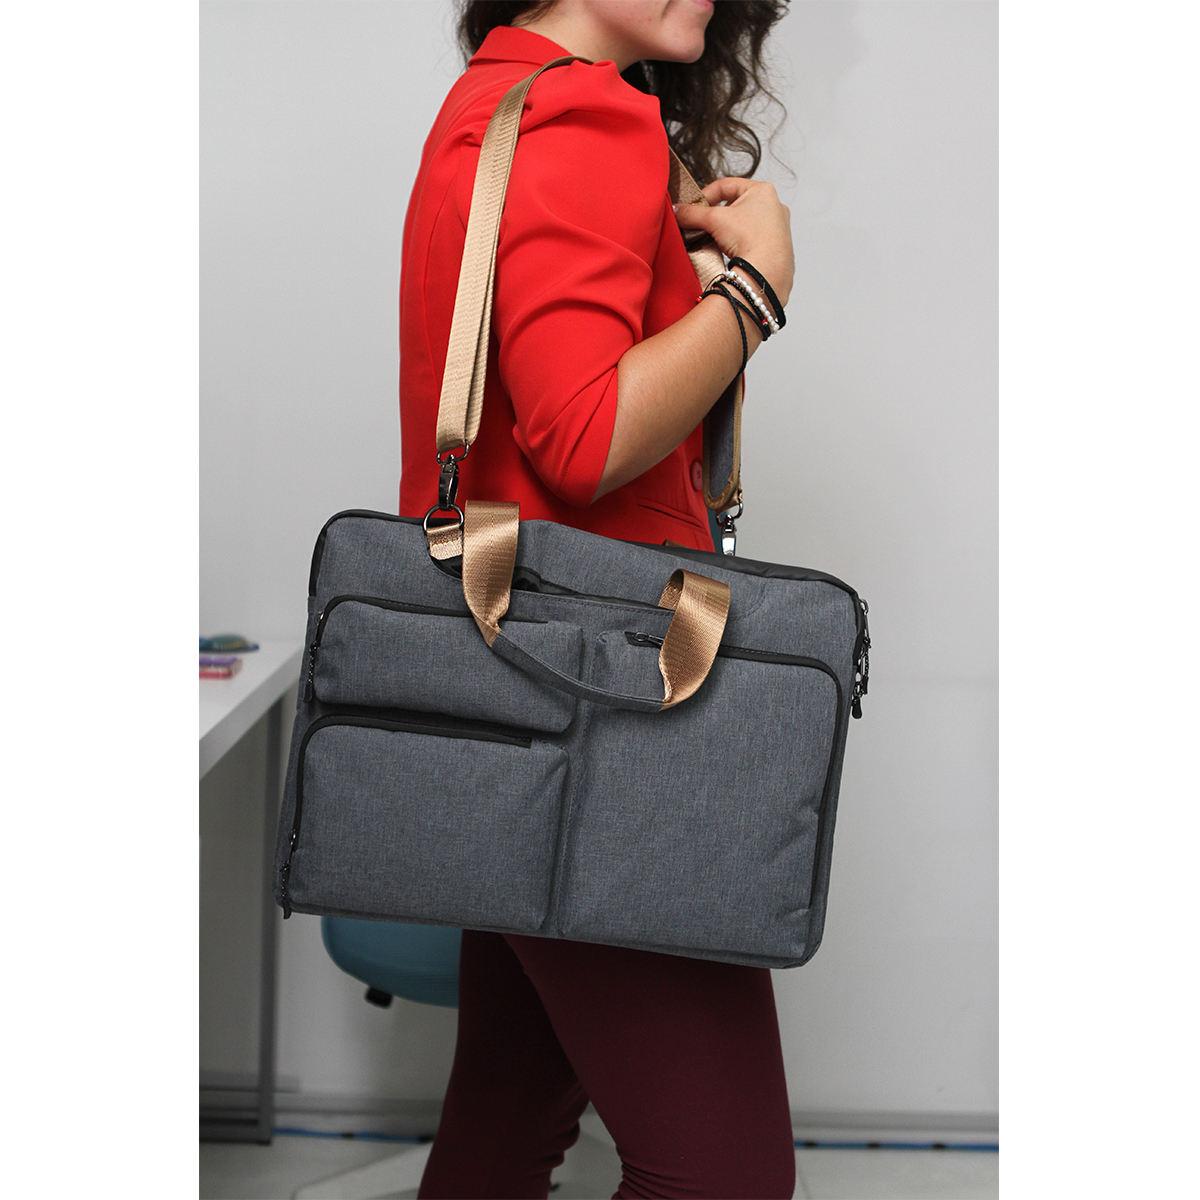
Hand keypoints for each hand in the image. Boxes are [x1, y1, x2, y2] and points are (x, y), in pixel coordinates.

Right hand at [673, 177, 793, 309]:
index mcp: (762, 190)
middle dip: (716, 214)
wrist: (767, 272)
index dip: (705, 194)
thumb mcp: (713, 220)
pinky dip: (739, 242)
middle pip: (734, 204)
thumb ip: (692, 213)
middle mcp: (774, 205)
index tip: (694, 207)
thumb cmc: (751, 239)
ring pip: (743, 222)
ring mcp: (777, 227)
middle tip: (704, 224)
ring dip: (727, 229)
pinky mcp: (776, 246)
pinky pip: (751, 238)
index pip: (726, 185)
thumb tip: (677, 211)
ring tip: (717, 239)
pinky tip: (731, 251)